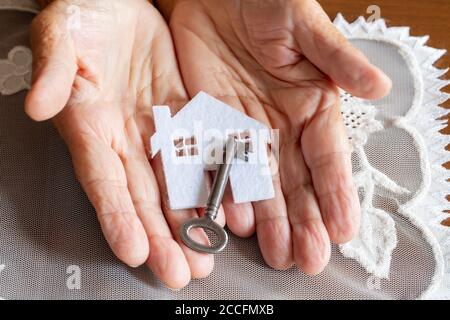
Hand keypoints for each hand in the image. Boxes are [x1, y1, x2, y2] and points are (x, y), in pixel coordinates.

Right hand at [25, 0, 221, 288]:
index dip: (117, 216)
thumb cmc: (84, 15)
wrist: (119, 1)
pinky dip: (213, 182)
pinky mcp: (185, 114)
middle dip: (161, 236)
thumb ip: (53, 69)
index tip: (133, 251)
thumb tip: (39, 104)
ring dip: (191, 220)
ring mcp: (156, 129)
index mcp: (91, 123)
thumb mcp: (61, 34)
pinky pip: (201, 153)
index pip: (102, 179)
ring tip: (206, 255)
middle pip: (143, 195)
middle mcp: (125, 136)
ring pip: (175, 183)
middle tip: (180, 272)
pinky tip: (227, 209)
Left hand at [160, 0, 391, 273]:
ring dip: (269, 219)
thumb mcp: (305, 27)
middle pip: (296, 180)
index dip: (336, 191)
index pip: (328, 156)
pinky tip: (233, 220)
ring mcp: (244, 131)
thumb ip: (336, 58)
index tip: (343, 228)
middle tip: (309, 259)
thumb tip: (378, 87)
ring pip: (259, 183)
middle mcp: (281, 127)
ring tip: (277, 253)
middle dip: (304, 221)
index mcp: (311, 106)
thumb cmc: (267, 2)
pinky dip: (225, 193)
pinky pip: (218, 166)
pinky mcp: (211, 128)